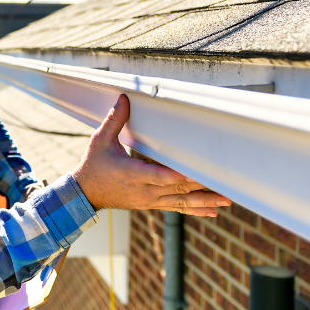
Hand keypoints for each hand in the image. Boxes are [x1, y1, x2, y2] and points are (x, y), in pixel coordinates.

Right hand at [72, 94, 229, 216]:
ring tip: (225, 200)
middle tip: (224, 184)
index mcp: (131, 174)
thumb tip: (124, 99)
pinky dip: (195, 210)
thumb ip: (114, 120)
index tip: (196, 174)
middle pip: (176, 189)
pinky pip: (176, 208)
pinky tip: (212, 211)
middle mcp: (143, 191)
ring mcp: (149, 200)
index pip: (159, 176)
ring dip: (204, 201)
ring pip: (180, 202)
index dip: (178, 176)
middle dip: (201, 187)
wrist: (84, 195)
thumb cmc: (93, 166)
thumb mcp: (99, 141)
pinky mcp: (151, 204)